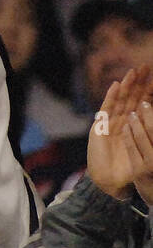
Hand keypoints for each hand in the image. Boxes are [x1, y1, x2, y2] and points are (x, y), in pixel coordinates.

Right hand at [87, 66, 152, 200]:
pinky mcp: (100, 127)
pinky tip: (116, 86)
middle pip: (131, 98)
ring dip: (126, 85)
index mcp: (135, 125)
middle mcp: (123, 121)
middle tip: (145, 66)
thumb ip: (151, 136)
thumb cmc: (130, 170)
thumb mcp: (148, 151)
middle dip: (138, 82)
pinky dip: (111, 97)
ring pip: (120, 100)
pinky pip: (107, 109)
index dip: (148, 90)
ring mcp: (111, 122)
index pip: (143, 104)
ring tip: (133, 72)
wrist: (111, 181)